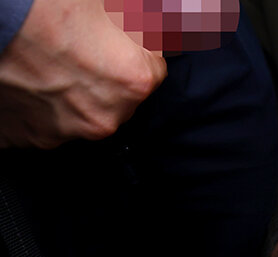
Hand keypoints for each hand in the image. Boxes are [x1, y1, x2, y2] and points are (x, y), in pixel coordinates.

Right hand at [0, 0, 166, 148]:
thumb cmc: (46, 5)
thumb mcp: (113, 3)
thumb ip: (146, 22)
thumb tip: (164, 25)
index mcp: (135, 81)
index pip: (153, 69)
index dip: (133, 50)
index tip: (115, 38)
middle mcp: (105, 117)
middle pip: (119, 98)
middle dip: (105, 77)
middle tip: (75, 48)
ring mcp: (65, 132)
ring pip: (81, 113)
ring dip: (71, 94)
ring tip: (47, 61)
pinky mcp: (29, 138)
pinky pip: (43, 125)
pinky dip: (38, 107)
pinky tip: (29, 80)